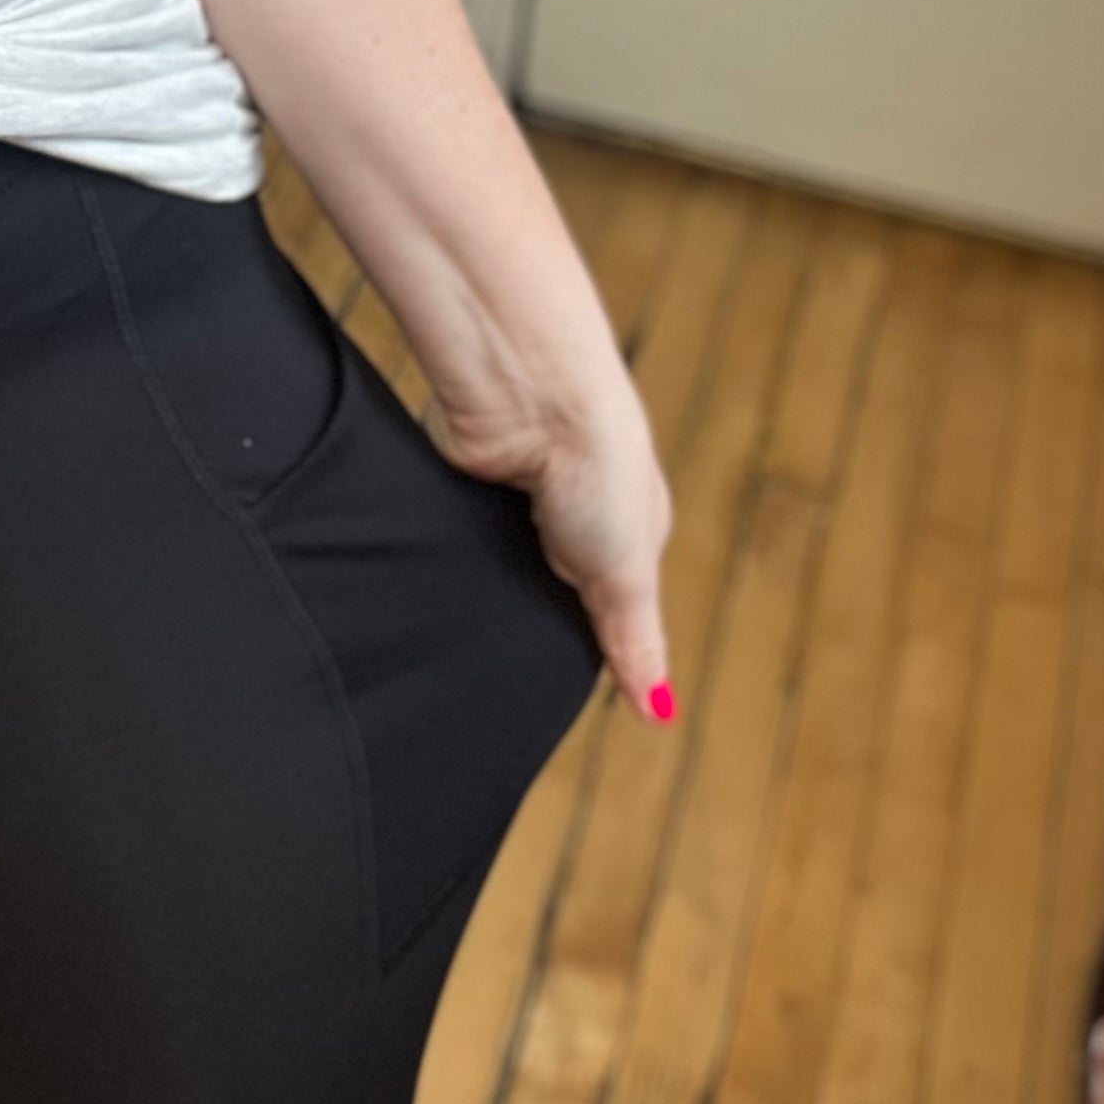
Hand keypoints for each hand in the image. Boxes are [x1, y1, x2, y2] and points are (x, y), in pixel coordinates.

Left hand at [422, 354, 674, 723]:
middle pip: (550, 590)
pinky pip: (457, 541)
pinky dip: (454, 557)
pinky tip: (444, 580)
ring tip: (471, 628)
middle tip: (509, 666)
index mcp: (628, 533)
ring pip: (499, 570)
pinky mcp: (467, 488)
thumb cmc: (597, 463)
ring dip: (490, 589)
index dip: (591, 647)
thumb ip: (636, 638)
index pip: (611, 611)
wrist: (526, 391)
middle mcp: (573, 516)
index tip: (562, 693)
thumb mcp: (627, 567)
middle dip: (533, 617)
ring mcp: (517, 503)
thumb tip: (659, 712)